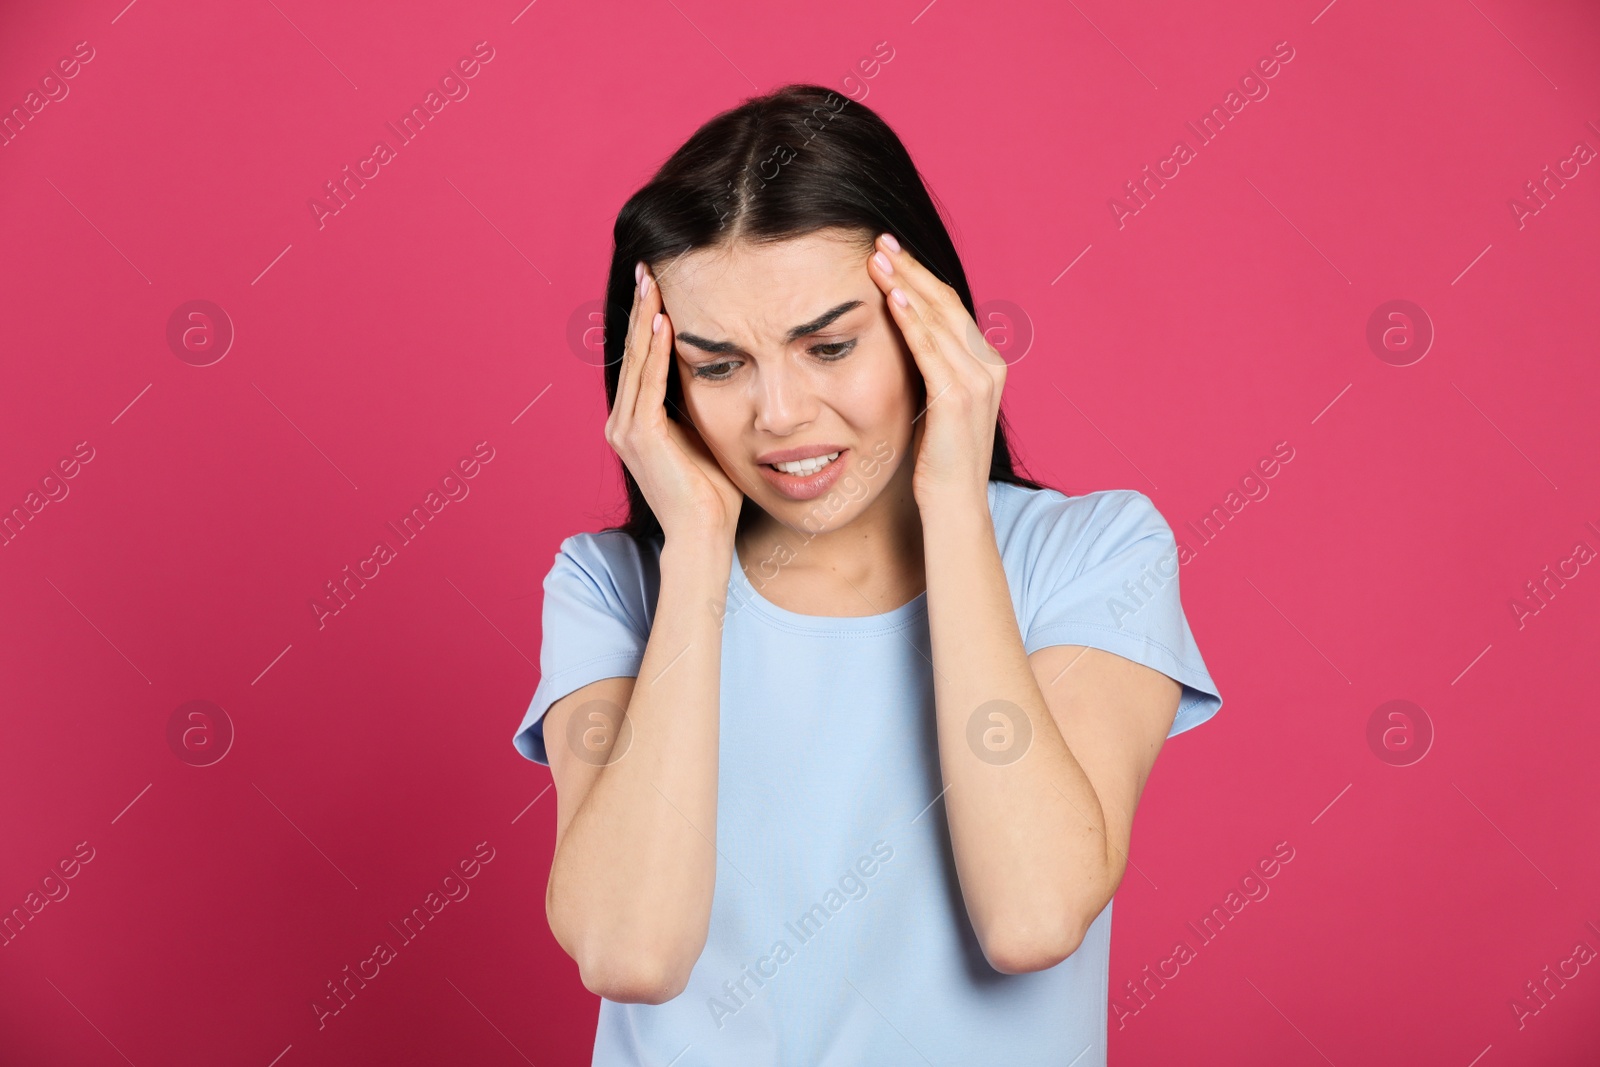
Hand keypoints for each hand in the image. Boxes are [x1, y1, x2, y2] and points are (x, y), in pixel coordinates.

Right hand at [605, 261, 744, 545]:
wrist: (704, 533)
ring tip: (652, 280)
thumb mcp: (706, 433)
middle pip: (634, 352)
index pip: (643, 359)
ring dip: (645, 318)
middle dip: (642, 307)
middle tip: (648, 266)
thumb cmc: (714, 492)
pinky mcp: (638, 435)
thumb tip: (720, 366)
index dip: (649, 319)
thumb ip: (700, 403)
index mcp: (636, 421)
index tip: (659, 284)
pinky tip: (664, 320)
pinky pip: (648, 383)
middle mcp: (623, 421)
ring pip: (637, 360)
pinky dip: (656, 350)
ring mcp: (626, 428)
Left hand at [866, 234, 1006, 510]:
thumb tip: (907, 339)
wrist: (953, 506)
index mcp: (988, 364)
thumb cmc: (938, 462)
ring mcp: (978, 381)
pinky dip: (909, 318)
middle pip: (946, 303)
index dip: (921, 277)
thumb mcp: (938, 405)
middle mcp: (990, 366)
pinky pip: (929, 348)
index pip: (952, 308)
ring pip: (938, 318)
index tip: (891, 254)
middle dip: (911, 269)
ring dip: (905, 284)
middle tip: (880, 242)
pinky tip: (888, 296)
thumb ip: (933, 370)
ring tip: (877, 259)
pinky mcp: (958, 397)